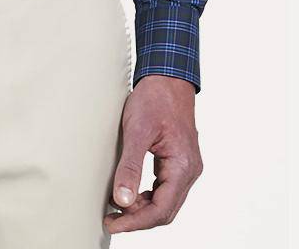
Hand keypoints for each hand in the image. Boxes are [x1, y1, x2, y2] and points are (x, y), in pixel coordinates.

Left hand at [104, 74, 202, 233]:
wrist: (168, 78)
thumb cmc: (155, 99)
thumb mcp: (136, 130)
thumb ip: (130, 166)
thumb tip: (122, 200)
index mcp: (183, 166)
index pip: (161, 210)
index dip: (135, 222)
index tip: (112, 223)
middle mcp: (190, 171)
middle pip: (165, 211)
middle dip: (138, 219)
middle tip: (111, 219)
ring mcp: (187, 167)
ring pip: (166, 202)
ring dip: (142, 209)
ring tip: (117, 208)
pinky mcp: (179, 161)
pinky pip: (165, 189)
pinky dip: (148, 196)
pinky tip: (130, 193)